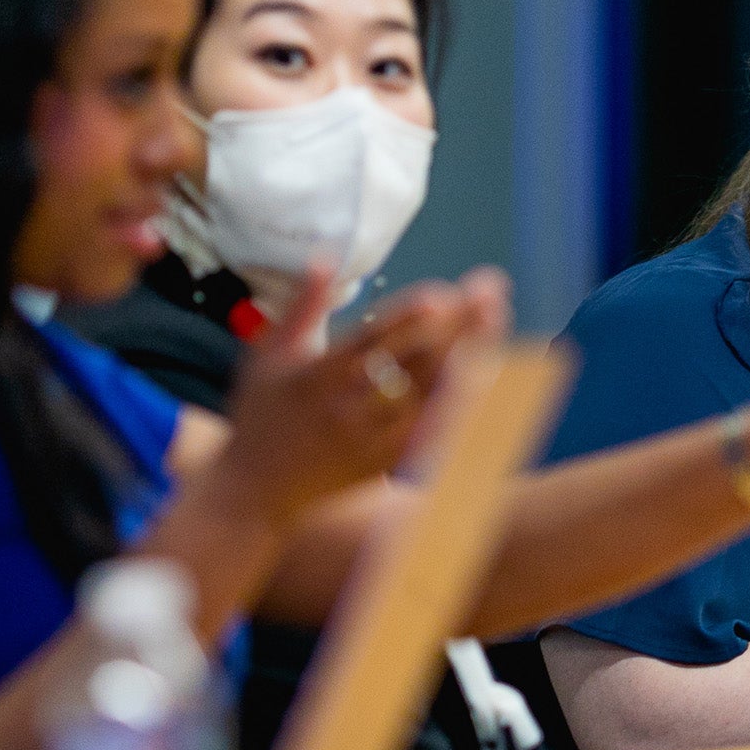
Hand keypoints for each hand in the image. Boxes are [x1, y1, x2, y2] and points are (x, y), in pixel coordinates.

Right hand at [215, 261, 509, 519]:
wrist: (254, 492)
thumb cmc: (259, 415)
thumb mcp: (267, 355)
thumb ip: (302, 306)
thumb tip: (325, 257)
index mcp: (317, 377)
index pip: (370, 342)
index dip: (407, 319)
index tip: (441, 294)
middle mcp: (347, 408)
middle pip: (412, 364)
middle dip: (455, 327)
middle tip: (489, 292)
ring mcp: (370, 439)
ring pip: (430, 396)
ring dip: (468, 357)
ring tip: (495, 320)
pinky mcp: (385, 462)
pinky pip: (432, 429)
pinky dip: (460, 400)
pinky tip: (489, 371)